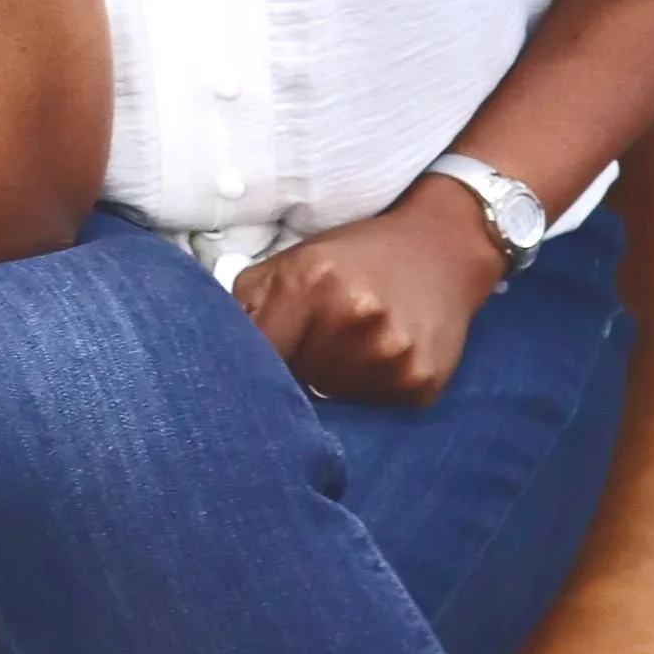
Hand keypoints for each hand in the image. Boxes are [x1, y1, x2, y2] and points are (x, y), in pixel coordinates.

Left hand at [233, 177, 507, 404]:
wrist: (443, 248)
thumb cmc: (356, 256)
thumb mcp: (296, 259)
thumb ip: (247, 302)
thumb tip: (210, 353)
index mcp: (312, 283)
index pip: (257, 357)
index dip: (250, 369)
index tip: (248, 373)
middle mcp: (355, 317)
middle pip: (294, 383)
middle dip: (296, 368)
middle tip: (317, 340)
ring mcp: (392, 353)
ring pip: (332, 399)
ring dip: (333, 381)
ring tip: (353, 345)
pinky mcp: (421, 380)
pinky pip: (373, 406)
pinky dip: (371, 390)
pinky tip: (383, 355)